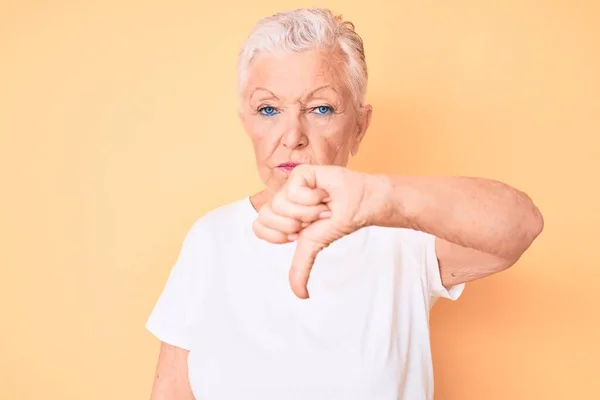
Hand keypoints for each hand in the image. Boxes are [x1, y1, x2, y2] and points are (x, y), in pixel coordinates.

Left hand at [252, 165, 377, 298]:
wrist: (359, 206)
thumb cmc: (337, 221)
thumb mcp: (313, 247)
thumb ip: (301, 268)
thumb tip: (301, 296)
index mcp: (279, 216)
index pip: (258, 226)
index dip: (278, 234)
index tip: (300, 233)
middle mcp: (281, 199)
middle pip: (266, 215)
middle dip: (294, 224)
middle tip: (312, 219)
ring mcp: (290, 185)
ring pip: (280, 203)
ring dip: (308, 211)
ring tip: (321, 207)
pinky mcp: (300, 173)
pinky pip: (293, 190)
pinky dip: (312, 198)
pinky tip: (323, 194)